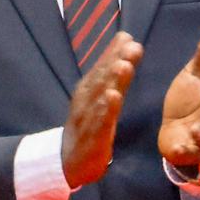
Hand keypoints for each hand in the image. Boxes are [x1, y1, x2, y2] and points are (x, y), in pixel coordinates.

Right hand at [61, 34, 142, 186]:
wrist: (68, 162)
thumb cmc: (88, 124)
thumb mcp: (99, 95)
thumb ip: (112, 69)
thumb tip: (126, 39)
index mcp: (88, 91)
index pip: (101, 69)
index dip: (113, 53)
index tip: (127, 37)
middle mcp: (86, 102)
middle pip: (102, 79)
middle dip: (116, 61)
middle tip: (131, 46)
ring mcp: (87, 120)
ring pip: (101, 98)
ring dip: (112, 81)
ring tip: (124, 66)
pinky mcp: (93, 139)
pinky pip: (100, 123)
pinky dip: (105, 110)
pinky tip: (113, 98)